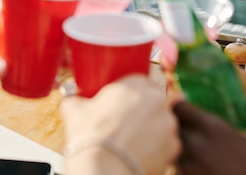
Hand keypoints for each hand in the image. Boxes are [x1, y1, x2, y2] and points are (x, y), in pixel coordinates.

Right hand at [61, 75, 179, 174]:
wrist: (103, 169)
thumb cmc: (90, 137)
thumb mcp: (74, 108)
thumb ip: (75, 96)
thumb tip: (71, 97)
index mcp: (137, 84)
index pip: (140, 80)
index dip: (130, 92)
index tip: (122, 102)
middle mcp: (158, 101)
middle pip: (153, 101)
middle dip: (141, 110)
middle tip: (124, 121)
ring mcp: (168, 125)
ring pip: (160, 122)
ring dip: (149, 128)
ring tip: (129, 140)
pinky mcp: (174, 148)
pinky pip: (165, 143)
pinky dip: (155, 147)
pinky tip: (137, 152)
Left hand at [174, 91, 245, 174]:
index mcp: (213, 130)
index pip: (177, 107)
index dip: (178, 104)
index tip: (183, 106)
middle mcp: (196, 146)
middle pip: (170, 127)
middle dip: (175, 123)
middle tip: (185, 125)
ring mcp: (189, 167)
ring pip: (170, 148)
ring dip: (176, 144)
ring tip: (191, 146)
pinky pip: (175, 168)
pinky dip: (180, 164)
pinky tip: (195, 164)